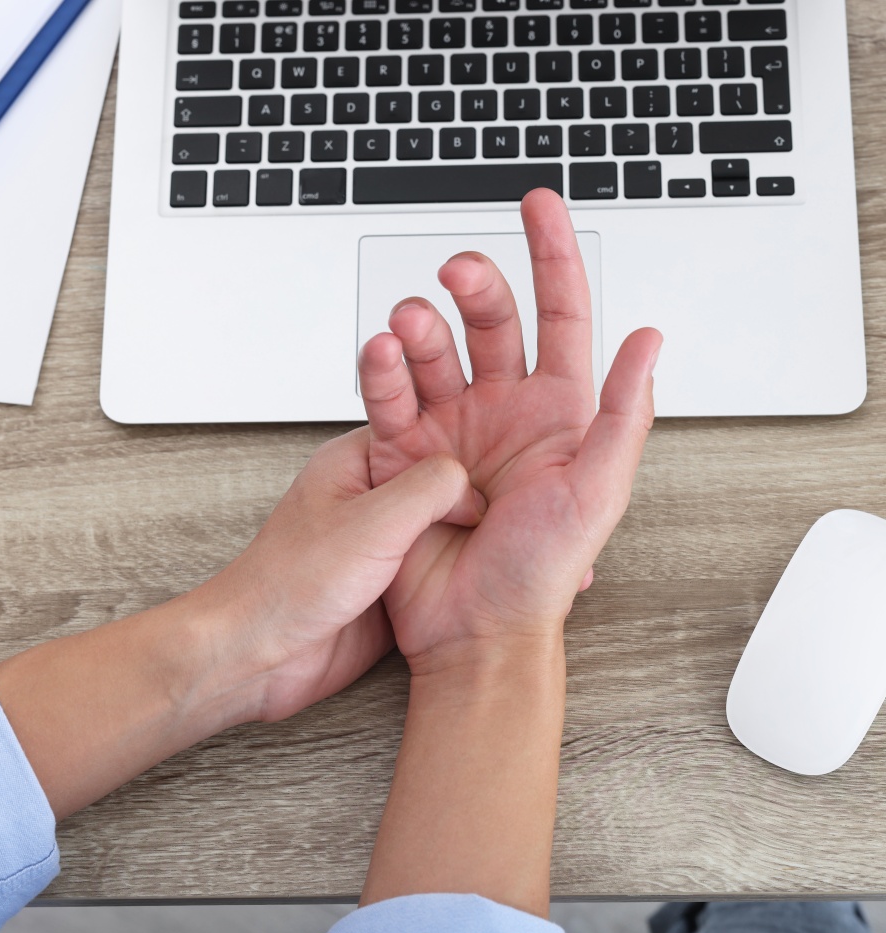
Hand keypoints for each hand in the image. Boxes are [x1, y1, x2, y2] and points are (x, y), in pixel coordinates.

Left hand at [180, 427, 482, 721]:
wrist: (261, 655)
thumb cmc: (288, 584)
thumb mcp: (371, 522)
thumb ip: (427, 489)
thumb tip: (471, 483)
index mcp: (355, 463)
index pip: (422, 427)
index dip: (461, 433)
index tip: (501, 439)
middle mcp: (371, 498)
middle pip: (440, 477)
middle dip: (475, 484)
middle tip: (515, 483)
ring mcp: (383, 541)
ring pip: (444, 522)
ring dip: (470, 527)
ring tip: (512, 522)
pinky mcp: (393, 582)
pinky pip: (440, 563)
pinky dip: (462, 564)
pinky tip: (488, 564)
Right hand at [357, 188, 661, 674]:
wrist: (474, 629)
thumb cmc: (539, 572)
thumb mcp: (597, 492)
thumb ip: (623, 413)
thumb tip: (648, 340)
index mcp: (559, 412)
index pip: (562, 314)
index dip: (553, 255)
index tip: (538, 205)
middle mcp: (503, 411)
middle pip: (491, 321)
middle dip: (475, 285)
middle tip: (456, 272)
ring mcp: (451, 429)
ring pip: (434, 351)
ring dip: (421, 327)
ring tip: (411, 326)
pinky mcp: (403, 454)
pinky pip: (390, 398)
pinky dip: (382, 371)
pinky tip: (382, 356)